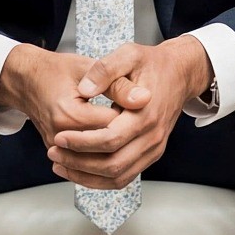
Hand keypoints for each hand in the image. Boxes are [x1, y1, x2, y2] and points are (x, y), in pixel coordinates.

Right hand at [0, 45, 146, 151]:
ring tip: (122, 128)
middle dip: (125, 135)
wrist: (28, 81)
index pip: (114, 126)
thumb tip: (144, 98)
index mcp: (69, 113)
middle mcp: (60, 135)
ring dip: (118, 149)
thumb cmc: (57, 71)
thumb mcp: (89, 67)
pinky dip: (105, 156)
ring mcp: (57, 148)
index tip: (133, 102)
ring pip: (99, 162)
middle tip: (128, 116)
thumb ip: (117, 84)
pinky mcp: (58, 154)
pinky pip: (87, 165)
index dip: (129, 115)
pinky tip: (113, 141)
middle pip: (107, 148)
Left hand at [47, 37, 211, 190]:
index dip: (82, 142)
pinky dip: (100, 180)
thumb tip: (85, 90)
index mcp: (145, 114)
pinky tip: (79, 171)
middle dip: (79, 163)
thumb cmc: (152, 63)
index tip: (59, 137)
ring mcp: (154, 149)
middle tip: (54, 154)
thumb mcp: (129, 54)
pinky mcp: (151, 155)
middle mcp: (152, 137)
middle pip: (113, 164)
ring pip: (118, 177)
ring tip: (60, 165)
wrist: (179, 74)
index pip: (110, 139)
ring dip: (86, 176)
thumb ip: (105, 70)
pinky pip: (125, 177)